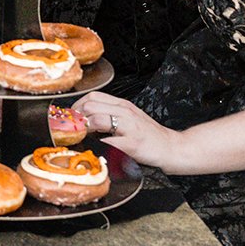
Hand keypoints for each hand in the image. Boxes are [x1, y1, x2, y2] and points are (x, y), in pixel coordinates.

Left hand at [72, 91, 186, 172]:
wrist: (172, 148)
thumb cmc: (150, 136)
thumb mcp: (129, 119)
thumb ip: (110, 116)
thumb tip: (84, 120)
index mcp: (123, 105)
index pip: (92, 96)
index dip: (77, 106)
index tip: (72, 118)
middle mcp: (125, 112)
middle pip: (90, 106)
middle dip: (77, 118)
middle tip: (73, 130)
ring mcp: (129, 127)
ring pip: (97, 119)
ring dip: (84, 129)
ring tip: (82, 138)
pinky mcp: (132, 144)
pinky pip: (109, 141)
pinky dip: (98, 145)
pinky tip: (96, 148)